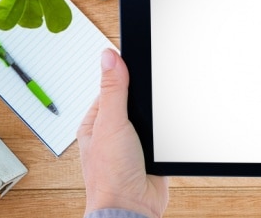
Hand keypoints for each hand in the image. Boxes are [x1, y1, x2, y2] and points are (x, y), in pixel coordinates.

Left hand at [78, 49, 168, 217]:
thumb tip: (110, 57)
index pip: (111, 88)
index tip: (137, 65)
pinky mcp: (150, 152)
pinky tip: (163, 134)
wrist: (133, 207)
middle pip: (133, 100)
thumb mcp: (111, 124)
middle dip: (144, 100)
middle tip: (147, 101)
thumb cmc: (110, 175)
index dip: (124, 76)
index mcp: (95, 122)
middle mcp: (112, 131)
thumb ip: (113, 90)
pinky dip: (165, 131)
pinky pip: (161, 132)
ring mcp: (132, 142)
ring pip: (148, 116)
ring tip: (153, 123)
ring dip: (155, 117)